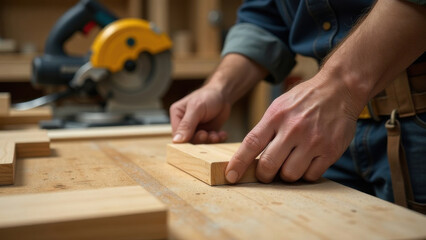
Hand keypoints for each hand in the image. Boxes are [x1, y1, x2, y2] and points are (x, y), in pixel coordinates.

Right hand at [170, 54, 267, 143]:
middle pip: (188, 141)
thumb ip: (186, 124)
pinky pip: (211, 142)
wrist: (224, 94)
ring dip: (210, 140)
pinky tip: (222, 134)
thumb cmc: (208, 96)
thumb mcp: (196, 108)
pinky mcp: (207, 132)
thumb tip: (176, 141)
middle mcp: (185, 124)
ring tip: (216, 135)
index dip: (186, 140)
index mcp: (177, 115)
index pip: (176, 135)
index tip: (199, 136)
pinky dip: (217, 139)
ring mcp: (196, 129)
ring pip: (200, 143)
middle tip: (207, 134)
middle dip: (200, 140)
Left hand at [225, 72, 363, 182]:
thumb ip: (265, 128)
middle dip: (264, 175)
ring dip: (286, 174)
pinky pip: (310, 176)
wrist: (339, 89)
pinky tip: (307, 162)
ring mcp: (312, 141)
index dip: (238, 163)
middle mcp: (293, 129)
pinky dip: (306, 174)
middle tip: (266, 173)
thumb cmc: (305, 99)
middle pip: (268, 165)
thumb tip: (248, 155)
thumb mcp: (279, 106)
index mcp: (276, 116)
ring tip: (290, 163)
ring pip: (289, 175)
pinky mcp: (330, 151)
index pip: (251, 143)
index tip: (230, 176)